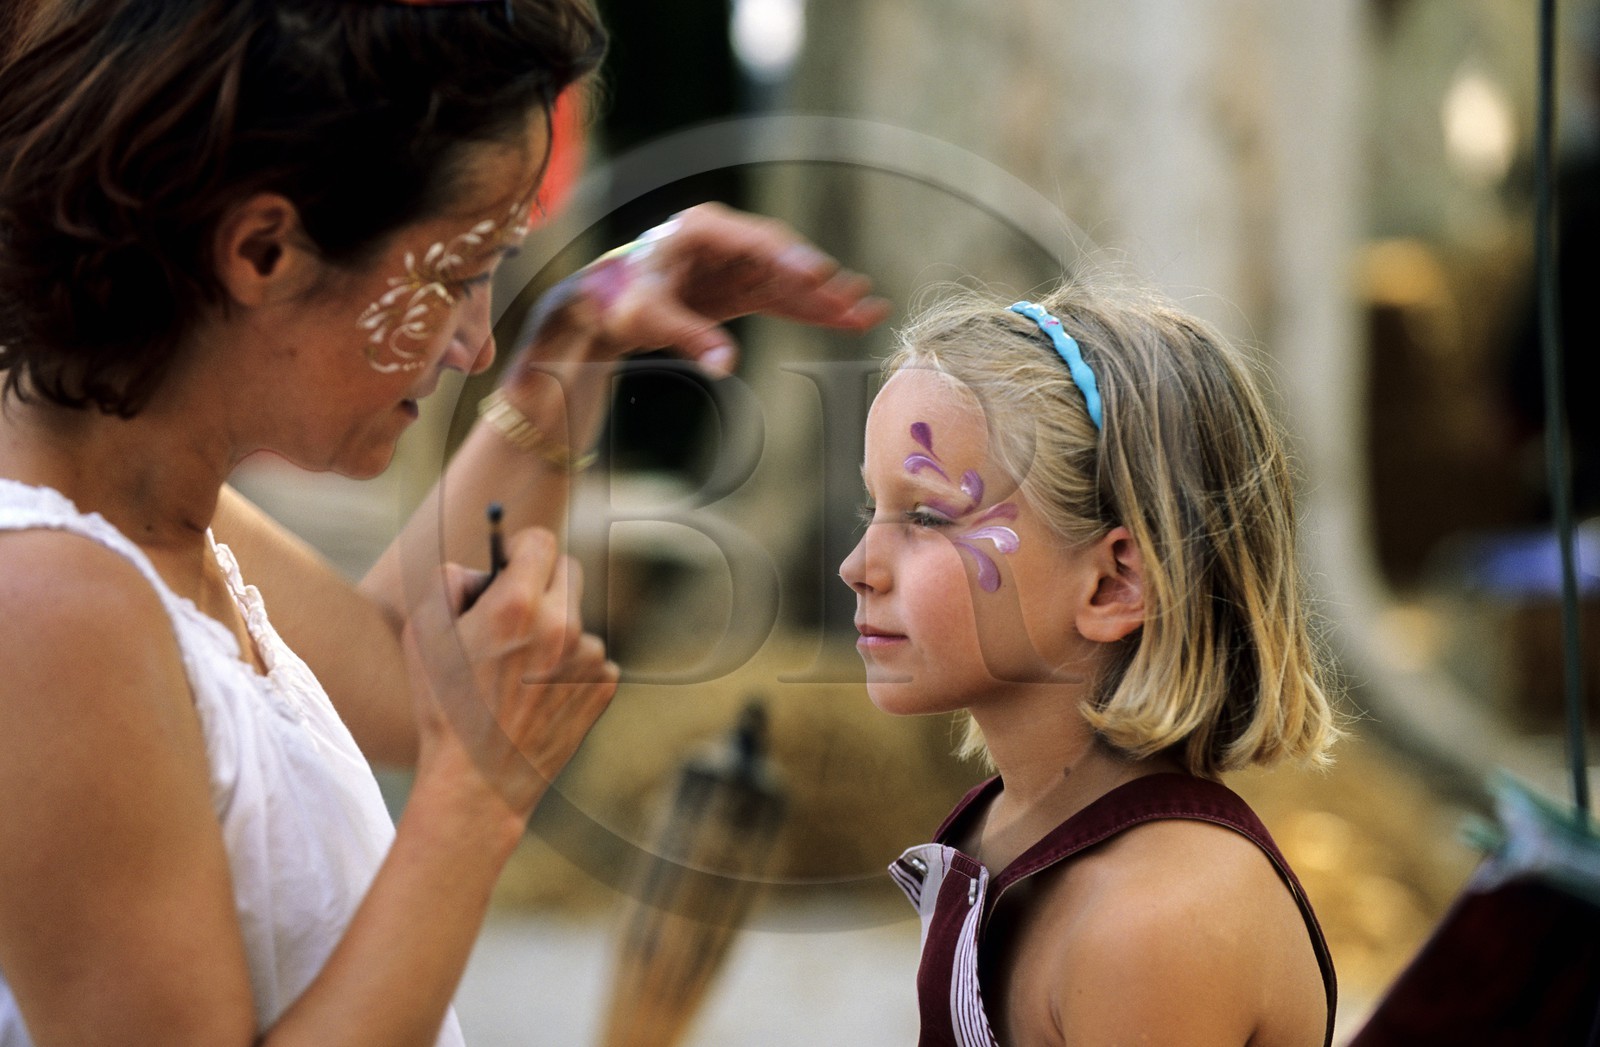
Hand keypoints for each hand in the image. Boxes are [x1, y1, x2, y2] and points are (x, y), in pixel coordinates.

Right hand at [404, 527, 617, 818]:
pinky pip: (591, 657)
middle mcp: (561, 626)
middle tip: (517, 611)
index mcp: (517, 606)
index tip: (512, 565)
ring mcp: (589, 657)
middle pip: (569, 571)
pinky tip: (538, 693)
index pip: (542, 542)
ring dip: (556, 630)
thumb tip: (484, 567)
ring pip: (578, 619)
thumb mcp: (424, 633)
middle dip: (543, 582)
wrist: (478, 781)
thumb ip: (451, 580)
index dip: (522, 549)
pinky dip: (570, 666)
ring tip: (520, 671)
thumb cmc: (444, 706)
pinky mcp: (604, 686)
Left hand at [566, 202, 890, 374]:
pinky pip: (784, 300)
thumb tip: (724, 365)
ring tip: (869, 311)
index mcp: (702, 229)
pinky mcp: (744, 290)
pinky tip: (847, 321)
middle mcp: (728, 242)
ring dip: (827, 299)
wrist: (605, 305)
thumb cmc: (620, 299)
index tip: (818, 273)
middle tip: (853, 296)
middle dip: (819, 281)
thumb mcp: (648, 317)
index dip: (788, 258)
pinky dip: (812, 312)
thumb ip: (688, 336)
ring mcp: (739, 265)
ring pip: (791, 281)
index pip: (754, 241)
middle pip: (782, 259)